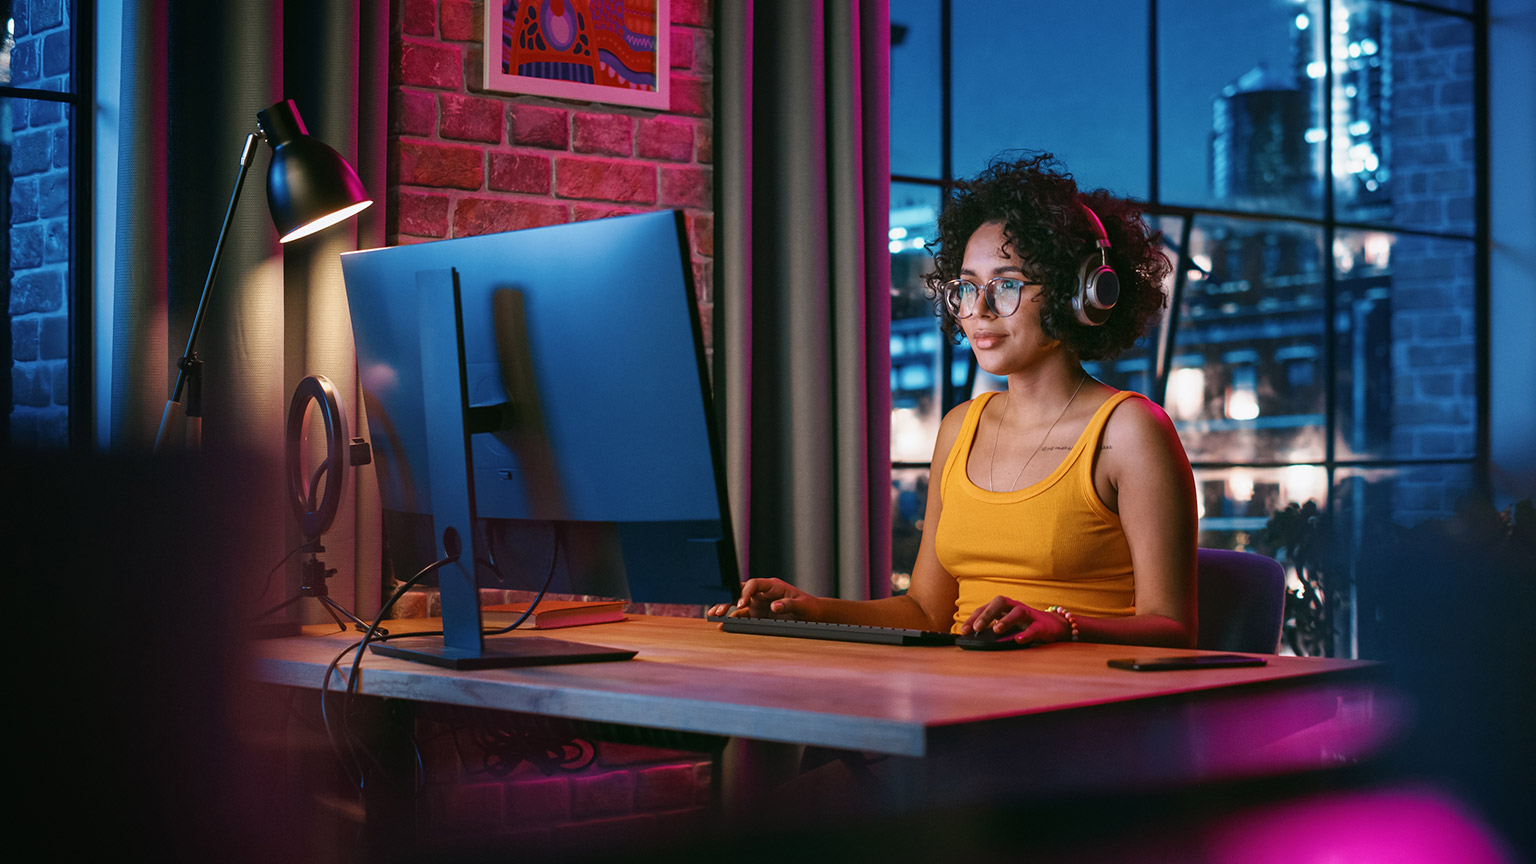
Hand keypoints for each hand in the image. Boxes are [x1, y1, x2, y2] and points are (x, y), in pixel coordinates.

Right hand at [706, 578, 821, 621]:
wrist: (811, 615)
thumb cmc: (808, 606)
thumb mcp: (801, 605)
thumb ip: (788, 605)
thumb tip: (775, 606)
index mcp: (772, 586)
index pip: (754, 584)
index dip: (745, 592)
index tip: (742, 603)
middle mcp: (762, 593)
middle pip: (740, 592)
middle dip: (728, 599)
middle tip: (719, 610)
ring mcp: (758, 604)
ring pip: (736, 603)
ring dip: (725, 608)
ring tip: (713, 615)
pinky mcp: (756, 615)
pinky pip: (741, 616)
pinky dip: (731, 619)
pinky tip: (722, 624)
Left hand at [959, 595, 1071, 643]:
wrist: (1053, 626)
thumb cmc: (1024, 625)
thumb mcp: (1006, 626)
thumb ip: (992, 630)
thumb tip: (972, 639)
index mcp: (1004, 607)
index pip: (985, 607)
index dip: (973, 618)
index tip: (964, 631)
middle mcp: (1015, 607)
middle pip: (1000, 602)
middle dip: (987, 614)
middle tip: (977, 628)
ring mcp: (1029, 615)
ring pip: (1018, 611)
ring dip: (1006, 620)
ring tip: (996, 630)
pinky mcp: (1041, 625)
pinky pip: (1034, 628)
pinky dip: (1026, 633)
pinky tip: (1018, 640)